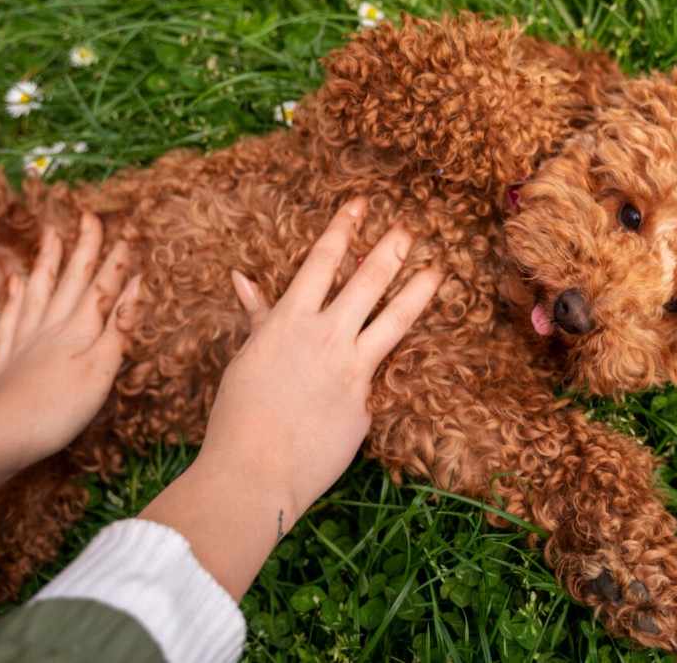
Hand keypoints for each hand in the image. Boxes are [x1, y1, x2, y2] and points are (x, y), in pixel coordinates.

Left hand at [0, 213, 139, 470]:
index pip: (104, 287)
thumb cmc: (61, 407)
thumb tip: (137, 287)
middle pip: (71, 280)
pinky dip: (14, 296)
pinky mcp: (7, 357)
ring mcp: (26, 339)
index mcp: (79, 329)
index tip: (130, 232)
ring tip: (52, 234)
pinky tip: (13, 281)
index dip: (118, 261)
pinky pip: (11, 317)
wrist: (3, 433)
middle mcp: (52, 326)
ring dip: (49, 262)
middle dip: (84, 248)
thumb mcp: (102, 369)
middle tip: (89, 216)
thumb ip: (119, 327)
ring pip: (39, 290)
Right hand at [141, 197, 442, 597]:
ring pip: (393, 320)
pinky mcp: (366, 404)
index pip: (321, 261)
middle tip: (410, 229)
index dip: (342, 229)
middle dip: (390, 250)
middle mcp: (324, 337)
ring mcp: (351, 370)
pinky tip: (409, 361)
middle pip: (366, 281)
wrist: (254, 470)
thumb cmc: (238, 415)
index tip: (360, 206)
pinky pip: (380, 378)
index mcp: (288, 320)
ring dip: (417, 291)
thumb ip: (258, 317)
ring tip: (438, 271)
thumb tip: (242, 278)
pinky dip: (385, 366)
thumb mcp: (246, 357)